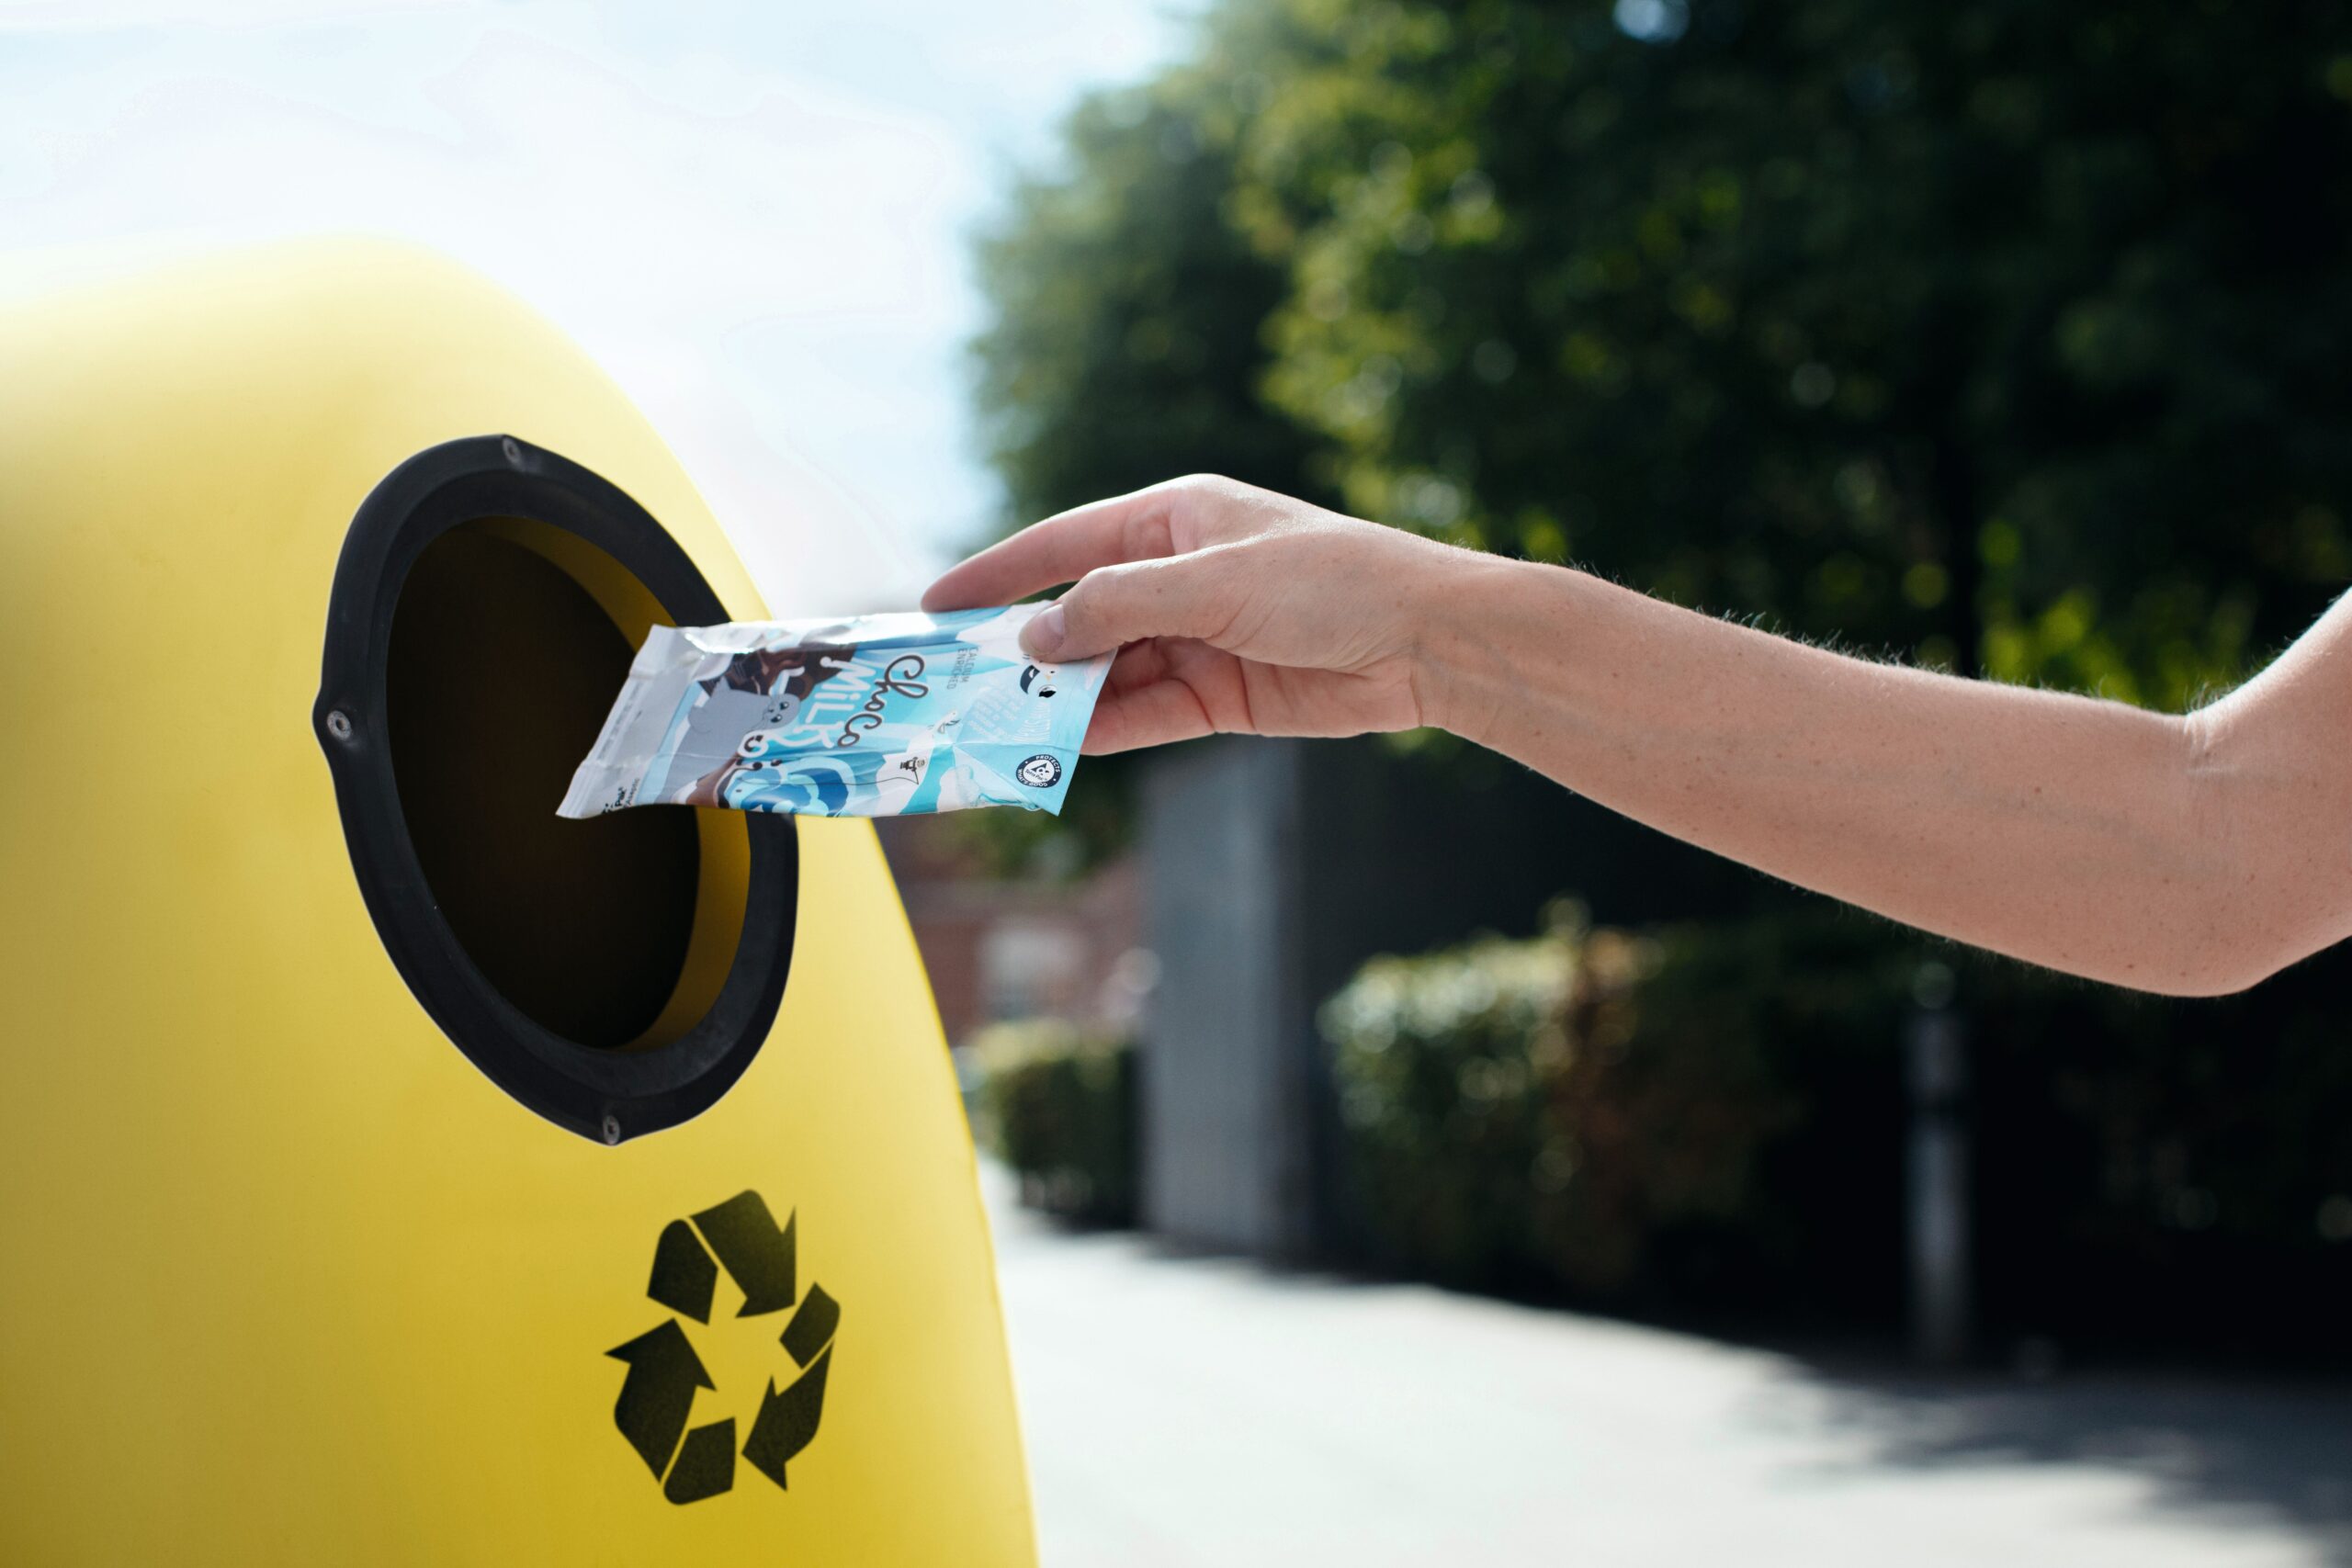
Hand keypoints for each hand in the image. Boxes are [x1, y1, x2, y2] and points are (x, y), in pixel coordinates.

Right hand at [922, 475, 1468, 753]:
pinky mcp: (1220, 696)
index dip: (998, 573)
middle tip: (955, 687)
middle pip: (1078, 615)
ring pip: (1105, 672)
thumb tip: (1035, 639)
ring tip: (997, 727)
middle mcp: (1178, 575)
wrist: (1427, 641)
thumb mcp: (1213, 580)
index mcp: (1175, 518)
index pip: (1064, 542)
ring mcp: (1197, 638)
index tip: (935, 603)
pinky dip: (1102, 729)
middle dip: (1023, 651)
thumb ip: (1117, 606)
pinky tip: (1059, 748)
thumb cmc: (1331, 580)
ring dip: (1059, 699)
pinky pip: (1143, 712)